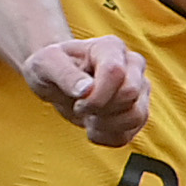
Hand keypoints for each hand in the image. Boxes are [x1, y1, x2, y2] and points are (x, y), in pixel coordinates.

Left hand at [22, 37, 146, 144]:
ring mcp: (140, 88)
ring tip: (88, 117)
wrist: (56, 82)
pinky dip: (106, 137)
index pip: (116, 72)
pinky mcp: (138, 112)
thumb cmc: (50, 68)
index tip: (77, 99)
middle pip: (130, 94)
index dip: (96, 95)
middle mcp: (133, 64)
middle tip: (80, 106)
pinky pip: (129, 135)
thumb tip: (87, 90)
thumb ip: (65, 74)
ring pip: (137, 116)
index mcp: (111, 47)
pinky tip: (92, 126)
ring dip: (105, 125)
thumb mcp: (45, 64)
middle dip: (100, 108)